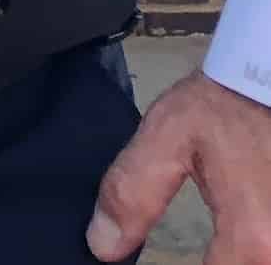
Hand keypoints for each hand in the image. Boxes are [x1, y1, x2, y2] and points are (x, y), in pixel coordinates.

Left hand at [88, 68, 270, 262]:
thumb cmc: (224, 107)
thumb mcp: (167, 136)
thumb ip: (133, 193)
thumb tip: (102, 247)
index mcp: (251, 239)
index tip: (151, 263)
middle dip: (214, 263)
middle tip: (196, 246)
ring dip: (232, 258)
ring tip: (210, 245)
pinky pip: (266, 255)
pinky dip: (249, 252)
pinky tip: (232, 244)